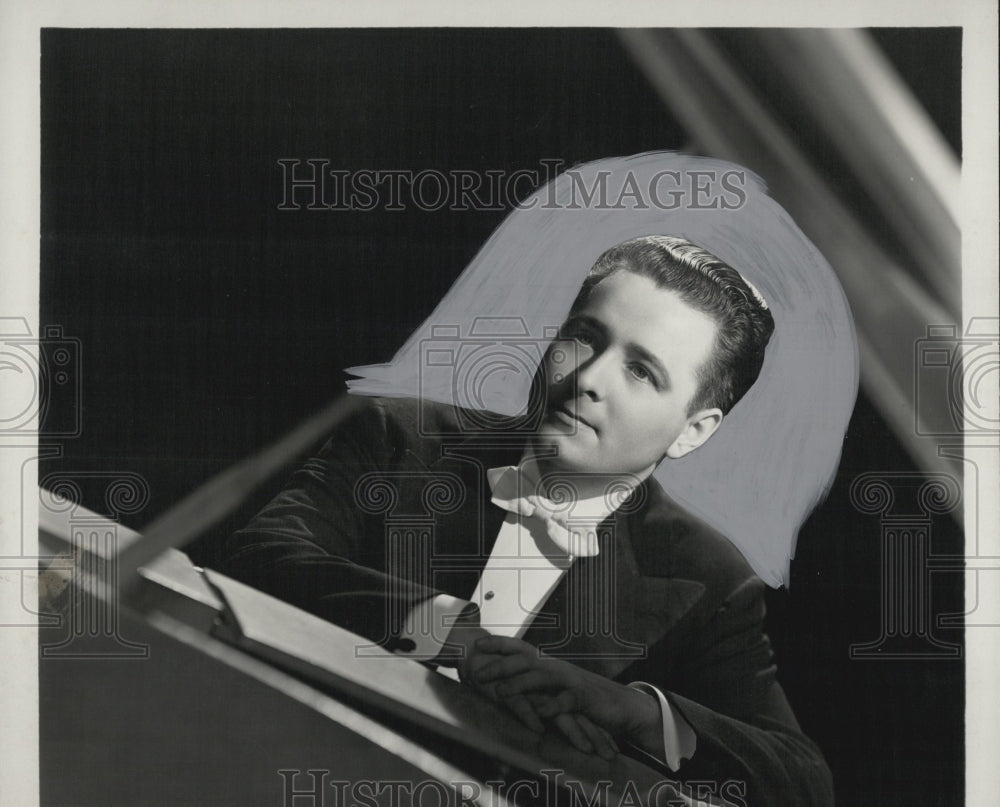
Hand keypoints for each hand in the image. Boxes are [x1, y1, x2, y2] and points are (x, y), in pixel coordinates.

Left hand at [470, 635, 658, 757]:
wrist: (620, 706)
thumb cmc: (582, 697)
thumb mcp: (556, 687)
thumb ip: (534, 683)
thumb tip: (506, 681)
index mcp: (548, 664)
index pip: (520, 648)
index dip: (499, 645)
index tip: (477, 644)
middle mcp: (557, 668)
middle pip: (525, 661)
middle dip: (500, 665)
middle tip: (476, 672)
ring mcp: (570, 682)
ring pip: (541, 679)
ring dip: (519, 685)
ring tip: (498, 692)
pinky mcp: (583, 700)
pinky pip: (565, 702)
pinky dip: (551, 707)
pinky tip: (538, 713)